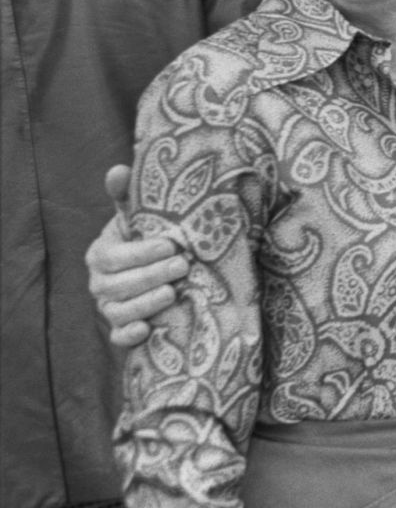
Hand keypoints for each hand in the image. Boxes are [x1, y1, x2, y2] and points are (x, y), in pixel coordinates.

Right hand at [85, 165, 186, 346]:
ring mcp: (108, 307)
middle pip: (119, 284)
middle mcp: (99, 283)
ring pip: (119, 310)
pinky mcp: (120, 329)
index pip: (114, 256)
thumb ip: (127, 196)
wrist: (152, 270)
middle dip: (152, 275)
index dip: (142, 253)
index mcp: (101, 254)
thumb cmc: (145, 239)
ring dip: (146, 303)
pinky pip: (119, 337)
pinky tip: (148, 329)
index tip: (172, 245)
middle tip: (183, 266)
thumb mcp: (137, 217)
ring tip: (174, 293)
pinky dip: (130, 335)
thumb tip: (119, 170)